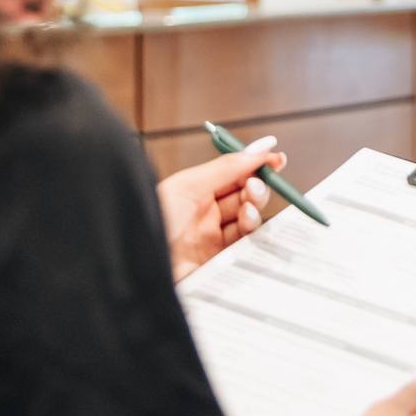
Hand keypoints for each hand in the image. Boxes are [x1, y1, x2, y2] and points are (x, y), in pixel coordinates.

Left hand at [155, 138, 284, 282]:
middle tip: (254, 188)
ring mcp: (212, 240)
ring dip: (254, 212)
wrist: (138, 268)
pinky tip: (249, 230)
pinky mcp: (219, 264)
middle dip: (257, 188)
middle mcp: (204, 214)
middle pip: (245, 196)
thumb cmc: (154, 222)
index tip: (276, 160)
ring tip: (247, 213)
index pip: (233, 173)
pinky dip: (254, 237)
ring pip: (249, 221)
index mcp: (194, 191)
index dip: (255, 165)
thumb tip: (260, 147)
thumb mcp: (189, 186)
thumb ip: (227, 167)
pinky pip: (246, 248)